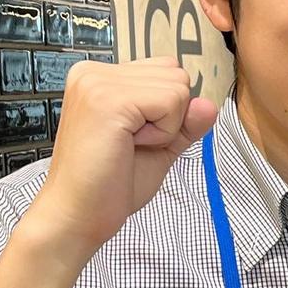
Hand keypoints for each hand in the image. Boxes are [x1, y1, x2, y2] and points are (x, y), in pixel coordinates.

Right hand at [21, 58, 219, 264]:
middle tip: (130, 145)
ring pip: (177, 88)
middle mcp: (93, 72)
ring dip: (166, 127)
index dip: (166, 111)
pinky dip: (163, 133)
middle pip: (176, 74)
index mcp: (98, 77)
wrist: (78, 217)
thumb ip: (185, 123)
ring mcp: (98, 82)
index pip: (166, 70)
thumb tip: (209, 104)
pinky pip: (172, 103)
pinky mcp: (108, 100)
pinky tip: (129, 147)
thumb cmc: (110, 186)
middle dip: (169, 117)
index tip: (132, 139)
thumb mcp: (159, 147)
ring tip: (127, 146)